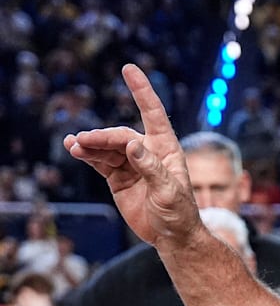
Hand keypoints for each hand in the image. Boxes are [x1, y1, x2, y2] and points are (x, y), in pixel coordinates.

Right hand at [64, 64, 199, 249]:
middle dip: (102, 137)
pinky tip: (75, 150)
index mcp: (166, 149)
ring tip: (74, 145)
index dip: (141, 91)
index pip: (153, 114)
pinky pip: (100, 161)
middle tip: (84, 141)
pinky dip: (87, 155)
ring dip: (90, 145)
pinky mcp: (118, 178)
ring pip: (107, 147)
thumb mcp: (169, 191)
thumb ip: (151, 168)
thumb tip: (132, 145)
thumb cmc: (179, 213)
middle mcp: (148, 152)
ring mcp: (131, 164)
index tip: (129, 69)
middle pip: (121, 135)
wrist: (171, 236)